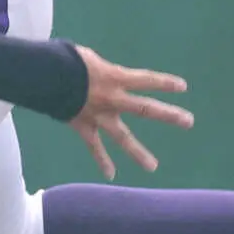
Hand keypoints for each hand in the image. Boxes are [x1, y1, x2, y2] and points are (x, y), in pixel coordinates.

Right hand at [68, 45, 194, 180]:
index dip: (164, 82)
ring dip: (138, 152)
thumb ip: (100, 69)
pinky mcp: (83, 126)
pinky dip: (102, 160)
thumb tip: (99, 75)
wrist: (44, 76)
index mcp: (115, 77)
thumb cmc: (65, 61)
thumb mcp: (87, 58)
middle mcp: (112, 98)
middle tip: (189, 122)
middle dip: (168, 115)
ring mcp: (99, 115)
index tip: (183, 87)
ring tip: (153, 167)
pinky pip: (94, 146)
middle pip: (145, 108)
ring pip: (122, 137)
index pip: (146, 79)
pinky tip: (111, 175)